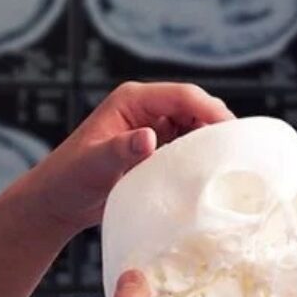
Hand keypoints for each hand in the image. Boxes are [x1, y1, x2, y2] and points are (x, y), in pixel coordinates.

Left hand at [24, 81, 232, 234]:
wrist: (58, 201)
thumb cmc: (68, 180)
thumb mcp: (94, 165)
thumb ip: (121, 149)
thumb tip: (149, 137)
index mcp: (132, 100)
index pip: (183, 95)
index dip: (211, 110)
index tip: (231, 134)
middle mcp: (147, 108)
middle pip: (197, 106)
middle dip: (218, 125)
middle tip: (238, 151)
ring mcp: (155, 126)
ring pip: (198, 125)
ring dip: (213, 140)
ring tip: (229, 162)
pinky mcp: (159, 145)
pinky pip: (191, 143)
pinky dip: (203, 154)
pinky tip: (211, 170)